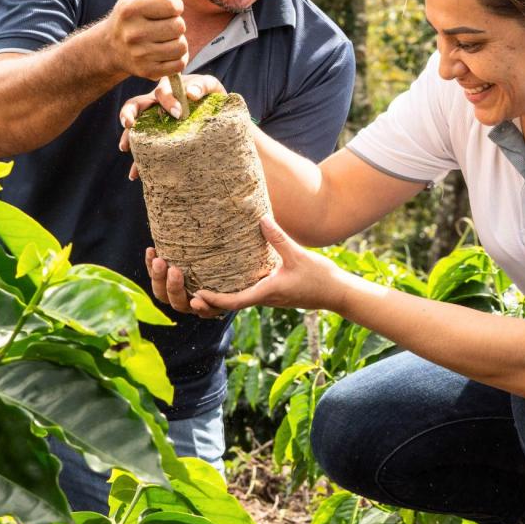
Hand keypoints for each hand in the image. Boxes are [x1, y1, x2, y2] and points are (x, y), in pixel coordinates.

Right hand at [104, 0, 186, 80]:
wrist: (111, 48)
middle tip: (166, 25)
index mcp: (131, 10)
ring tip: (167, 38)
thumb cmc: (131, 17)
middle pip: (179, 26)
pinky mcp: (147, 71)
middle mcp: (133, 33)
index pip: (172, 5)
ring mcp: (140, 54)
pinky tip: (168, 52)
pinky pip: (179, 64)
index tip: (168, 8)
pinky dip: (178, 58)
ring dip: (178, 41)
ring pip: (181, 46)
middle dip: (177, 23)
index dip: (175, 5)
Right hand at [119, 74, 224, 176]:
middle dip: (129, 114)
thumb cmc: (209, 94)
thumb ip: (202, 86)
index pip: (161, 92)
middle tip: (129, 124)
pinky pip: (144, 151)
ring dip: (128, 138)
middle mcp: (156, 106)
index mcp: (168, 90)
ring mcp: (154, 124)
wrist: (216, 111)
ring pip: (136, 130)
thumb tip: (192, 93)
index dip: (167, 101)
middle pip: (136, 106)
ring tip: (125, 147)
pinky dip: (139, 163)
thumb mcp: (209, 86)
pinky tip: (136, 174)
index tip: (178, 113)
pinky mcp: (158, 140)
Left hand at [146, 217, 349, 317]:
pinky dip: (232, 289)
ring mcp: (267, 297)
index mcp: (266, 293)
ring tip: (198, 284)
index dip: (214, 299)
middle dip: (209, 301)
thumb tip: (260, 218)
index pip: (234, 302)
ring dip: (218, 296)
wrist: (337, 293)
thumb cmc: (319, 277)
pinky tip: (226, 277)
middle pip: (230, 305)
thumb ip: (279, 238)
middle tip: (188, 291)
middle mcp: (263, 298)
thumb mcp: (298, 255)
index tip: (196, 293)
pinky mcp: (272, 293)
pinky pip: (247, 293)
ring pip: (237, 300)